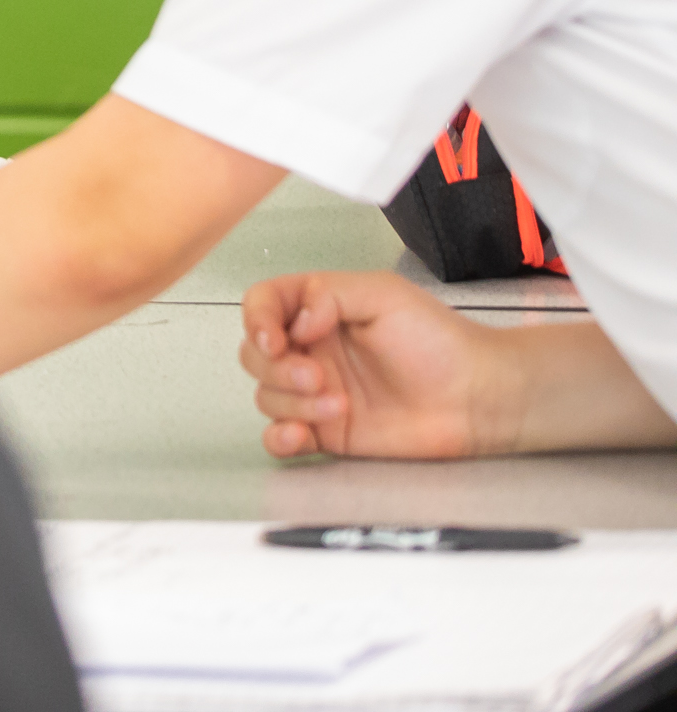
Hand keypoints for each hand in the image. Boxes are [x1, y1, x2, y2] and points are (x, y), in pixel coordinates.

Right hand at [241, 270, 512, 460]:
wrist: (478, 399)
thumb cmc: (438, 340)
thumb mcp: (382, 294)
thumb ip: (327, 294)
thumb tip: (294, 323)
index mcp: (317, 311)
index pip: (262, 304)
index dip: (256, 320)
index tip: (276, 340)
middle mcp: (310, 350)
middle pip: (254, 355)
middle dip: (278, 368)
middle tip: (318, 376)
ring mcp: (316, 394)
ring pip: (267, 396)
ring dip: (293, 402)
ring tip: (340, 406)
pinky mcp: (328, 433)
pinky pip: (280, 437)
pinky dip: (278, 438)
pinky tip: (299, 435)